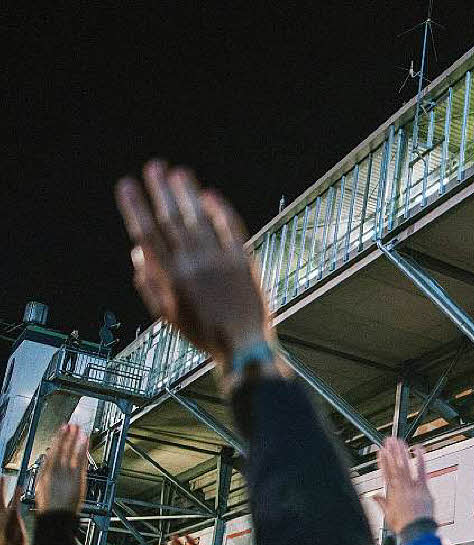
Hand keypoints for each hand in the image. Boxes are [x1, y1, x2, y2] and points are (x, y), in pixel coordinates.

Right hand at [35, 424, 87, 513]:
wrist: (57, 516)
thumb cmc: (50, 504)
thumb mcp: (42, 486)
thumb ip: (46, 472)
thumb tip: (48, 461)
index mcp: (45, 472)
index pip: (52, 451)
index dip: (58, 439)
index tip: (62, 430)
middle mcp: (55, 470)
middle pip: (62, 449)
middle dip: (67, 436)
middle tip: (72, 425)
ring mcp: (67, 473)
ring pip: (72, 452)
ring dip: (76, 439)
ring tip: (80, 429)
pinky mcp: (78, 477)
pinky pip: (81, 459)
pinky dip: (83, 449)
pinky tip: (86, 441)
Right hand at [115, 161, 276, 372]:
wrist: (244, 346)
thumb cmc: (203, 333)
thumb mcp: (168, 315)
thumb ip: (150, 284)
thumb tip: (137, 252)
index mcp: (171, 278)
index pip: (147, 234)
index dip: (135, 207)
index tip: (126, 186)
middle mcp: (194, 265)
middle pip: (172, 219)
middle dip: (160, 190)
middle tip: (153, 166)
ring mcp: (220, 260)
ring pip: (200, 218)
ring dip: (188, 193)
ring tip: (178, 172)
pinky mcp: (243, 261)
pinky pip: (231, 228)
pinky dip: (219, 210)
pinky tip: (210, 195)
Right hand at [372, 437, 433, 534]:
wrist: (416, 531)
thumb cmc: (403, 526)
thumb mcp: (388, 515)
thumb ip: (381, 503)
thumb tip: (373, 496)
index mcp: (392, 493)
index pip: (386, 473)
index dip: (383, 461)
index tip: (381, 452)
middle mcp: (400, 487)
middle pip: (394, 466)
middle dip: (391, 452)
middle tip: (388, 441)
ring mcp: (411, 487)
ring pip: (405, 466)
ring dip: (401, 452)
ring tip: (399, 441)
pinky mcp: (423, 488)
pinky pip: (422, 471)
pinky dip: (420, 459)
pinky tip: (418, 449)